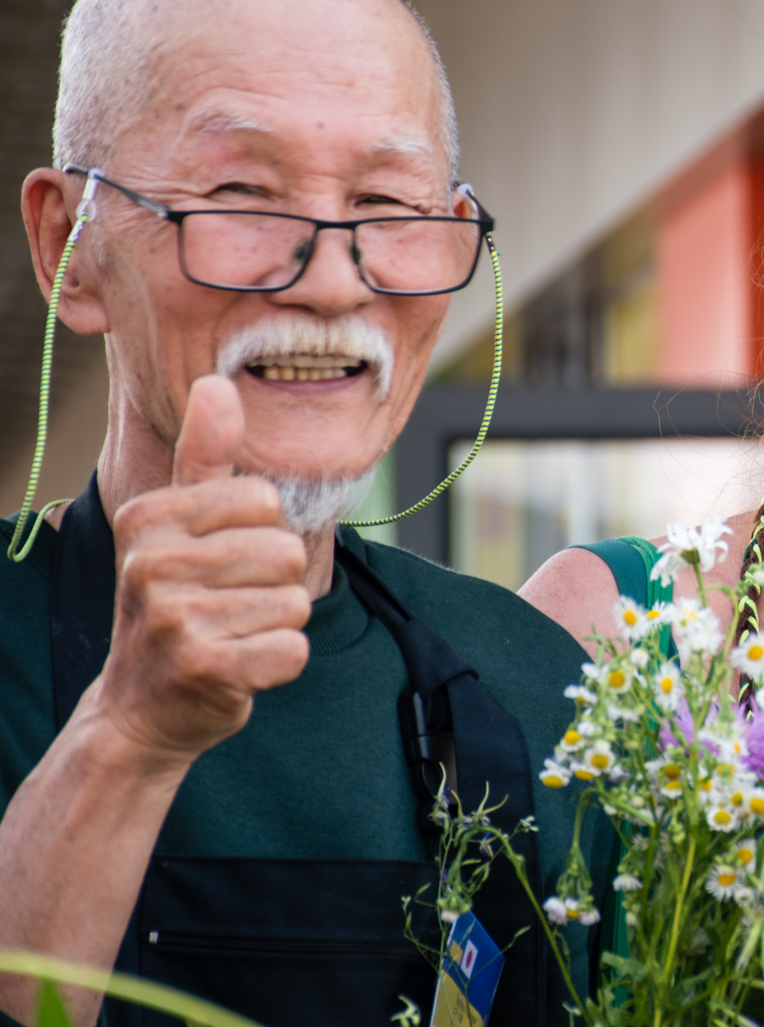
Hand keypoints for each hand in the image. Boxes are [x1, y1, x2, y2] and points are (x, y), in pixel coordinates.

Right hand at [91, 375, 311, 762]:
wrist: (143, 706)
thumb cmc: (174, 605)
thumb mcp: (179, 527)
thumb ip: (204, 457)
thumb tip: (217, 383)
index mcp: (148, 516)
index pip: (266, 500)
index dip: (261, 535)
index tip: (218, 564)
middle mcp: (151, 563)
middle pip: (287, 550)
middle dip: (273, 585)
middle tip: (226, 608)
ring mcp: (174, 618)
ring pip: (294, 601)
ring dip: (275, 624)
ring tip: (230, 635)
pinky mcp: (204, 667)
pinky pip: (293, 649)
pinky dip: (279, 664)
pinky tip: (238, 667)